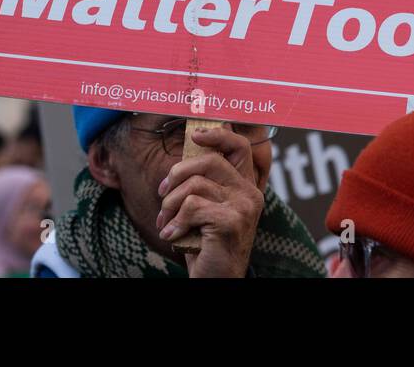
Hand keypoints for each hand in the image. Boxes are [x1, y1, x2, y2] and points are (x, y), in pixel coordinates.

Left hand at [156, 126, 264, 277]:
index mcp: (246, 186)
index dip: (218, 135)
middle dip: (177, 173)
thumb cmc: (206, 244)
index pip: (239, 147)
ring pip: (195, 185)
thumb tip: (187, 154)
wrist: (216, 280)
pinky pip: (192, 207)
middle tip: (163, 193)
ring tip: (166, 221)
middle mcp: (250, 193)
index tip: (195, 136)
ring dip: (170, 205)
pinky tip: (172, 236)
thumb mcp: (206, 208)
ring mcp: (244, 207)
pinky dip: (175, 222)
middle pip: (209, 160)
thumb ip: (203, 183)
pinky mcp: (232, 221)